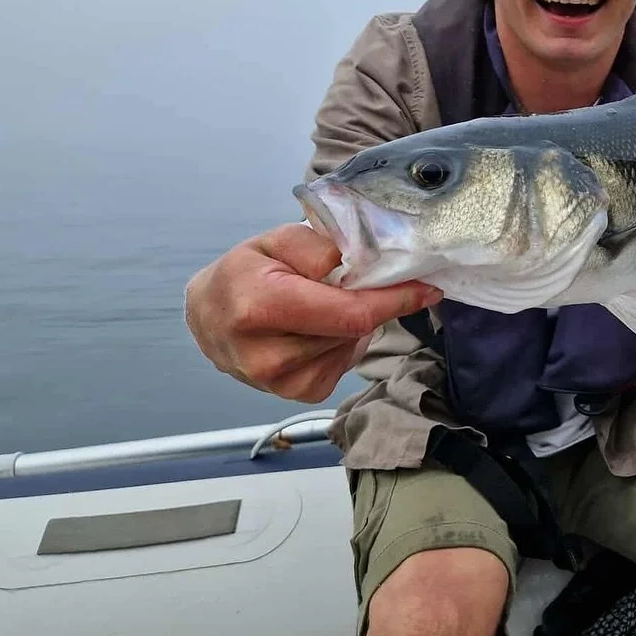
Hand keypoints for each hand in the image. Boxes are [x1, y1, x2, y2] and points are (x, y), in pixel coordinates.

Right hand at [184, 222, 441, 403]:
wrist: (208, 316)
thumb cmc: (243, 272)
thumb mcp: (276, 240)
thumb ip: (318, 246)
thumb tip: (360, 261)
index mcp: (259, 307)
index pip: (349, 312)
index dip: (394, 299)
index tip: (427, 287)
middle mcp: (267, 355)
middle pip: (355, 329)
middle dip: (371, 302)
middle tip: (360, 280)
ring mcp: (280, 383)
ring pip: (352, 345)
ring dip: (353, 322)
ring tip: (321, 304)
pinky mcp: (295, 395)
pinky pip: (343, 364)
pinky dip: (342, 342)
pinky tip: (317, 328)